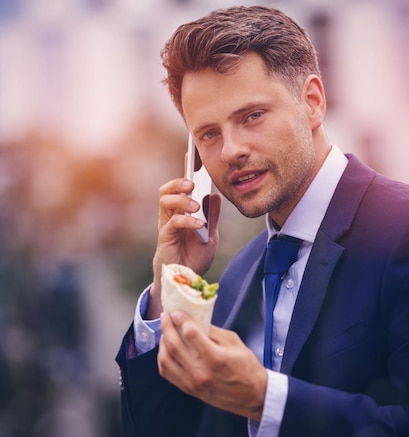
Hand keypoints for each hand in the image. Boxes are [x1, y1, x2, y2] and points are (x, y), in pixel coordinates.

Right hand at [148, 178, 220, 318]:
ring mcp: (167, 226)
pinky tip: (199, 224)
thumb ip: (213, 217)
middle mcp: (171, 216)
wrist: (187, 281)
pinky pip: (172, 223)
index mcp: (182, 212)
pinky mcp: (165, 238)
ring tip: (195, 205)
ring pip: (165, 201)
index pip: (181, 188)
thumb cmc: (194, 258)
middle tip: (192, 184)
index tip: (191, 154)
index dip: (185, 170)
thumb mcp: (210, 235)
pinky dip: (187, 220)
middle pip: (166, 190)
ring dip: (181, 199)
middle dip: (178, 182)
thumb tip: (215, 195)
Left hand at [158, 310, 266, 421]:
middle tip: (166, 316)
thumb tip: (194, 320)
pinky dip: (163, 358)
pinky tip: (167, 349)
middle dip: (167, 326)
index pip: (190, 334)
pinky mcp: (188, 390)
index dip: (181, 319)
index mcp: (215, 358)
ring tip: (166, 331)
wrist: (253, 396)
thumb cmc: (246, 367)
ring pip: (166, 359)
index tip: (177, 312)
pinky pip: (167, 372)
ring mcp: (192, 383)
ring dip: (162, 342)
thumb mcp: (234, 342)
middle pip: (174, 345)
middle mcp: (201, 372)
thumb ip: (212, 331)